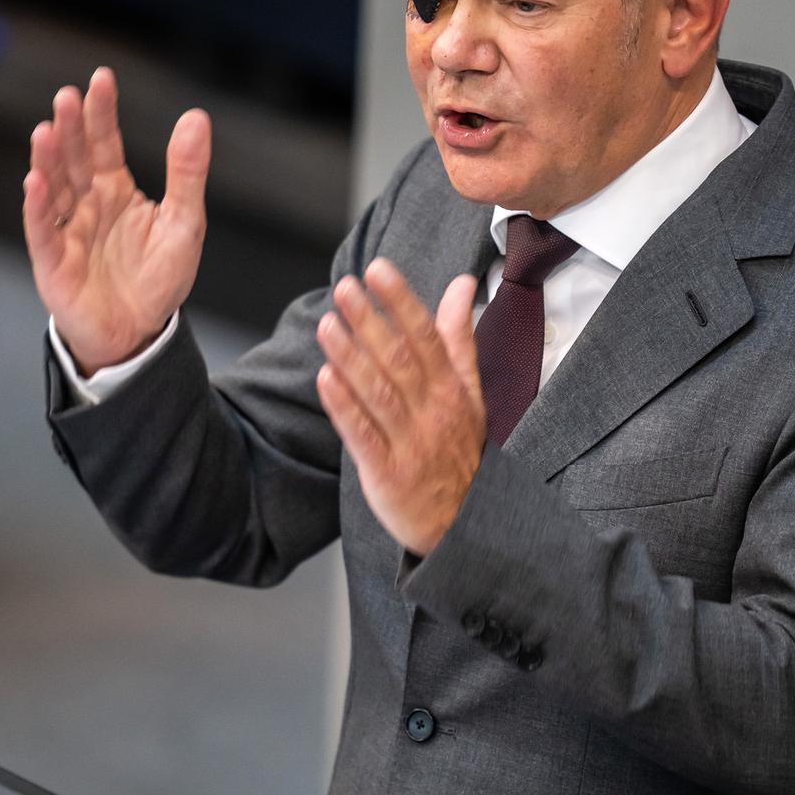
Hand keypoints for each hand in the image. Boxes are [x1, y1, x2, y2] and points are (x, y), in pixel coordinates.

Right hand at [23, 66, 211, 373]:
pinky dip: (37, 206)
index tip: (100, 78)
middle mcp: (85, 203)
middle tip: (67, 96)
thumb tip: (196, 117)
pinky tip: (34, 180)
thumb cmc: (158, 279)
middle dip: (71, 127)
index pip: (105, 143)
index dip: (101, 112)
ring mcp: (66, 230)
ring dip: (48, 160)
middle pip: (74, 158)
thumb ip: (188, 172)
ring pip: (53, 187)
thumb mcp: (184, 222)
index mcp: (115, 190)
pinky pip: (43, 229)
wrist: (139, 334)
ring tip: (46, 130)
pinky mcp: (53, 261)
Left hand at [315, 259, 484, 555]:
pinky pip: (363, 436)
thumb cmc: (459, 451)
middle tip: (345, 288)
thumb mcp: (470, 392)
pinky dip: (344, 408)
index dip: (401, 301)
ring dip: (352, 357)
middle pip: (400, 360)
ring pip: (379, 394)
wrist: (464, 524)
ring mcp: (410, 444)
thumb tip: (461, 283)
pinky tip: (325, 379)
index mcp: (452, 389)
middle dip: (371, 321)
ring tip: (328, 324)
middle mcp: (433, 413)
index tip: (378, 270)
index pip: (427, 336)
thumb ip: (457, 337)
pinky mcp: (387, 474)